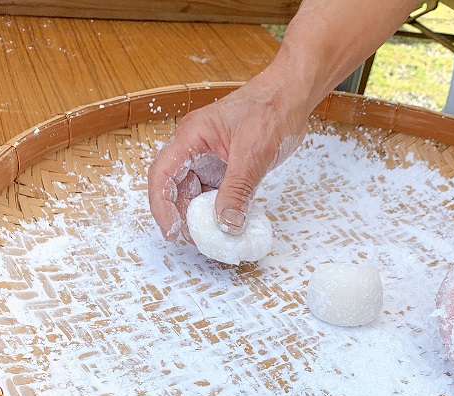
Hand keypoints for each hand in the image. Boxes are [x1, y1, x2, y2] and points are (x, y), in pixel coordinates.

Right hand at [147, 76, 309, 242]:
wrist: (292, 96)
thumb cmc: (271, 109)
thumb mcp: (253, 155)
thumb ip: (237, 191)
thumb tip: (227, 226)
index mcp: (191, 136)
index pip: (162, 174)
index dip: (161, 206)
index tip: (172, 231)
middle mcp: (194, 147)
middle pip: (174, 187)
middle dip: (181, 216)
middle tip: (197, 240)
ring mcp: (208, 158)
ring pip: (193, 193)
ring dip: (199, 216)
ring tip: (212, 237)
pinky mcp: (223, 167)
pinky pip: (213, 193)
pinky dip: (217, 210)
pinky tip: (226, 224)